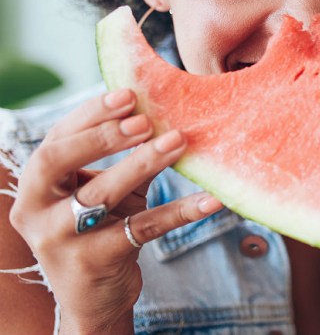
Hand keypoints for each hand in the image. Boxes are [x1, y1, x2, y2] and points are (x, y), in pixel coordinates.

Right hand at [8, 89, 222, 333]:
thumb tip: (167, 110)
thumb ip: (125, 155)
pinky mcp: (92, 262)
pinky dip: (178, 212)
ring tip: (178, 141)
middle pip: (55, 162)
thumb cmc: (102, 228)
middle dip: (100, 136)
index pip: (56, 138)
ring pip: (98, 195)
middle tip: (145, 121)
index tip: (129, 95)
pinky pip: (140, 229)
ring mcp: (59, 239)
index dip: (91, 114)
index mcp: (36, 184)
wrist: (93, 297)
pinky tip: (210, 199)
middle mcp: (35, 211)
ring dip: (141, 164)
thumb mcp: (108, 189)